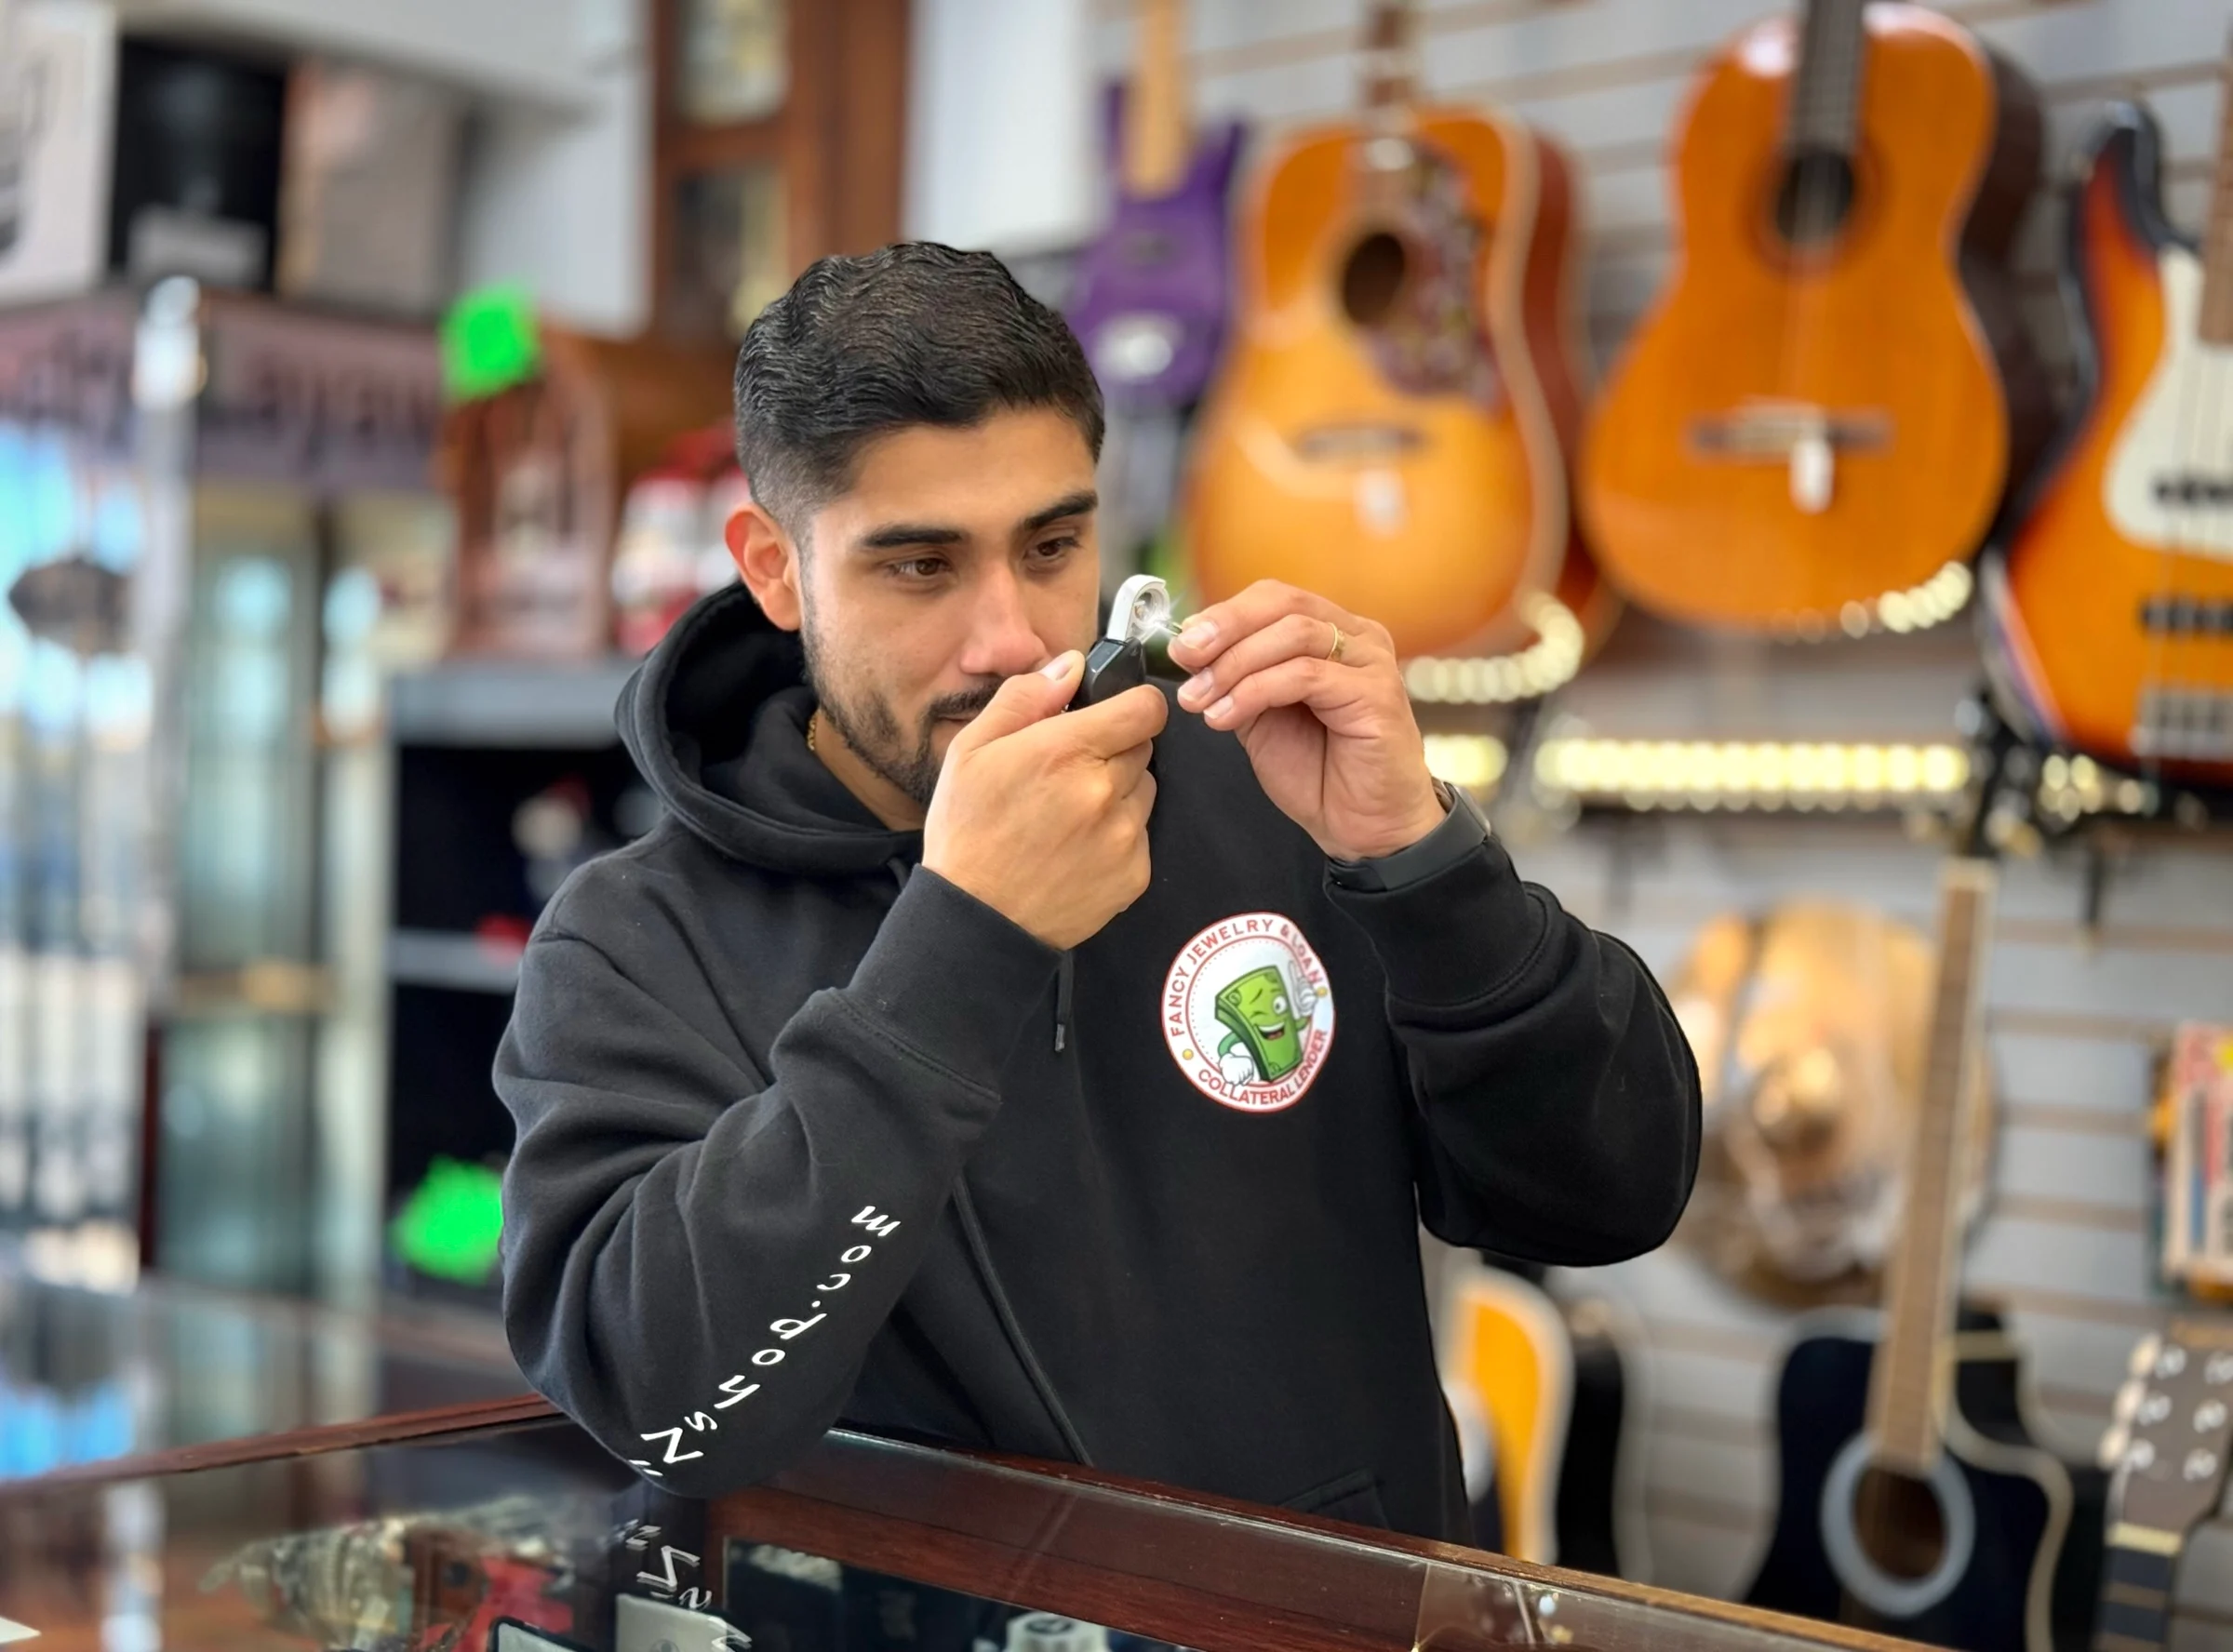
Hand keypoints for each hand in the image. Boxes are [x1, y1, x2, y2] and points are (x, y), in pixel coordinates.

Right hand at [924, 653, 1166, 949]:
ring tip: (1071, 814)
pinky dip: (1118, 836)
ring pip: (1144, 790)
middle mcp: (1103, 790)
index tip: (1114, 714)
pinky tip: (1077, 848)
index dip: (1132, 705)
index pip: (1145, 708)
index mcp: (1065, 751)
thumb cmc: (968, 832)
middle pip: (1143, 747)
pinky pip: (1141, 835)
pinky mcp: (1134, 873)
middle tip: (1071, 773)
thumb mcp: (972, 750)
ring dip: (1119, 793)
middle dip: (1115, 750)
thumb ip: (1025, 698)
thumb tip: (1068, 666)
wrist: (978, 920)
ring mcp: (1123, 836)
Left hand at [1169, 580, 1444, 861]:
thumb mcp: (1261, 717)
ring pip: (1292, 635)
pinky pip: (1305, 675)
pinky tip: (1226, 716)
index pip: (1273, 598)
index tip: (1181, 644)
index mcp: (1332, 632)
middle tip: (1185, 659)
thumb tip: (1191, 649)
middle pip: (1283, 603)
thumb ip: (1238, 678)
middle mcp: (1358, 637)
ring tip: (1200, 700)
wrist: (1363, 828)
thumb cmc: (1319, 773)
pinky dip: (1255, 691)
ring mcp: (1371, 662)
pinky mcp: (1378, 693)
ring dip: (1234, 665)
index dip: (1223, 614)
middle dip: (1224, 628)